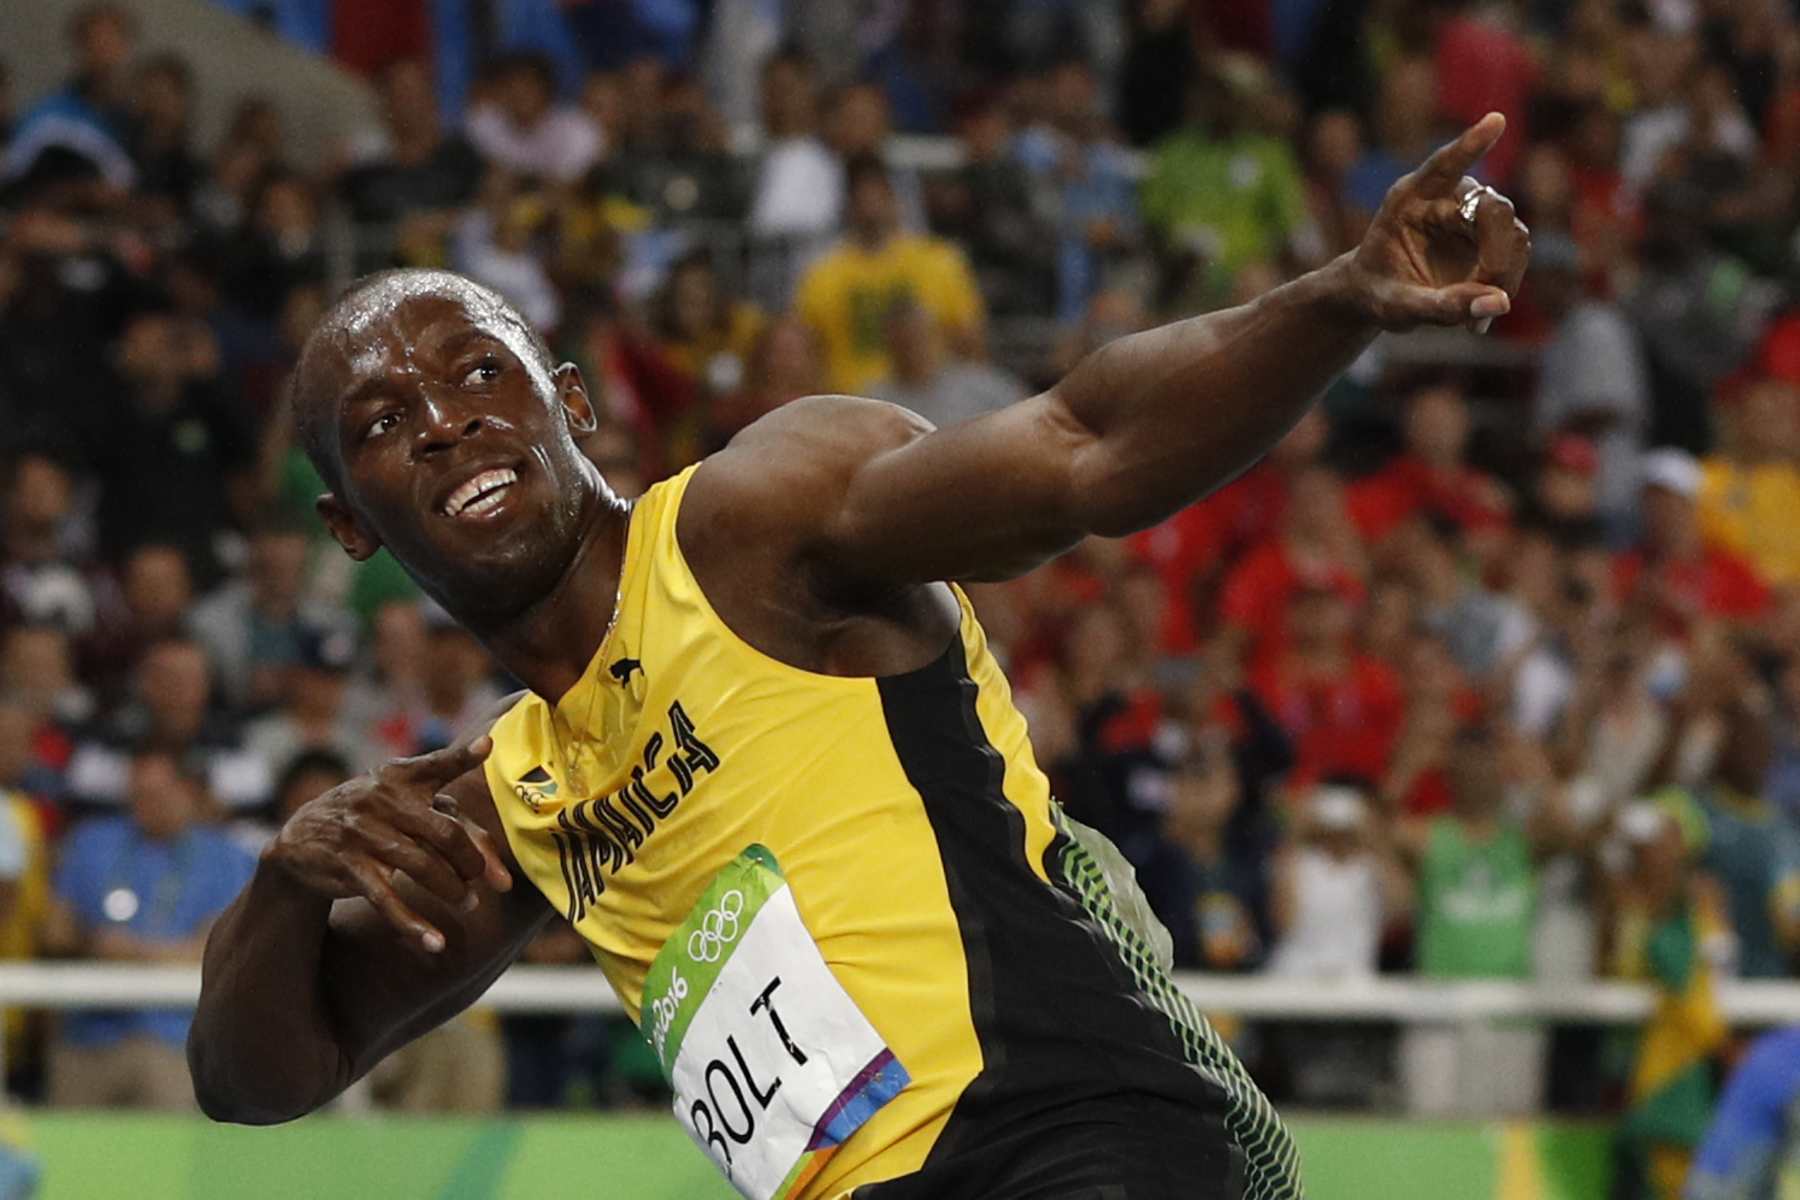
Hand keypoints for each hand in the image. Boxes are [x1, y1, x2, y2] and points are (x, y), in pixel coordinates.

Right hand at [262, 737, 512, 952]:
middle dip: (472, 862)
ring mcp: (363, 834)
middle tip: (483, 881)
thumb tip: (498, 845)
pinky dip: (413, 924)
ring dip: (452, 891)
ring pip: (422, 867)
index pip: (436, 766)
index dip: (461, 757)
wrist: (302, 840)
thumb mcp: (402, 804)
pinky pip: (387, 899)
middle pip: (445, 832)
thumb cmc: (373, 819)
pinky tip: (435, 943)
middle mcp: (381, 801)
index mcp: (399, 779)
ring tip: (468, 903)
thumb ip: (452, 818)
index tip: (488, 746)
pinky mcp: (348, 867)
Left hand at [1342, 113, 1530, 331]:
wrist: (1376, 295)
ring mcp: (1471, 214)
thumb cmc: (1377, 294)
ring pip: (1513, 232)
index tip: (1495, 121)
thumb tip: (1499, 303)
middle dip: (1498, 257)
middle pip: (1494, 209)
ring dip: (1505, 276)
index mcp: (1408, 200)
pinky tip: (1479, 318)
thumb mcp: (1397, 308)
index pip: (1442, 166)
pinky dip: (1505, 286)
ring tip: (1474, 320)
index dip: (1470, 145)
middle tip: (1483, 301)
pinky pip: (1515, 252)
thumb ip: (1440, 307)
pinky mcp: (1488, 235)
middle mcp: (1444, 198)